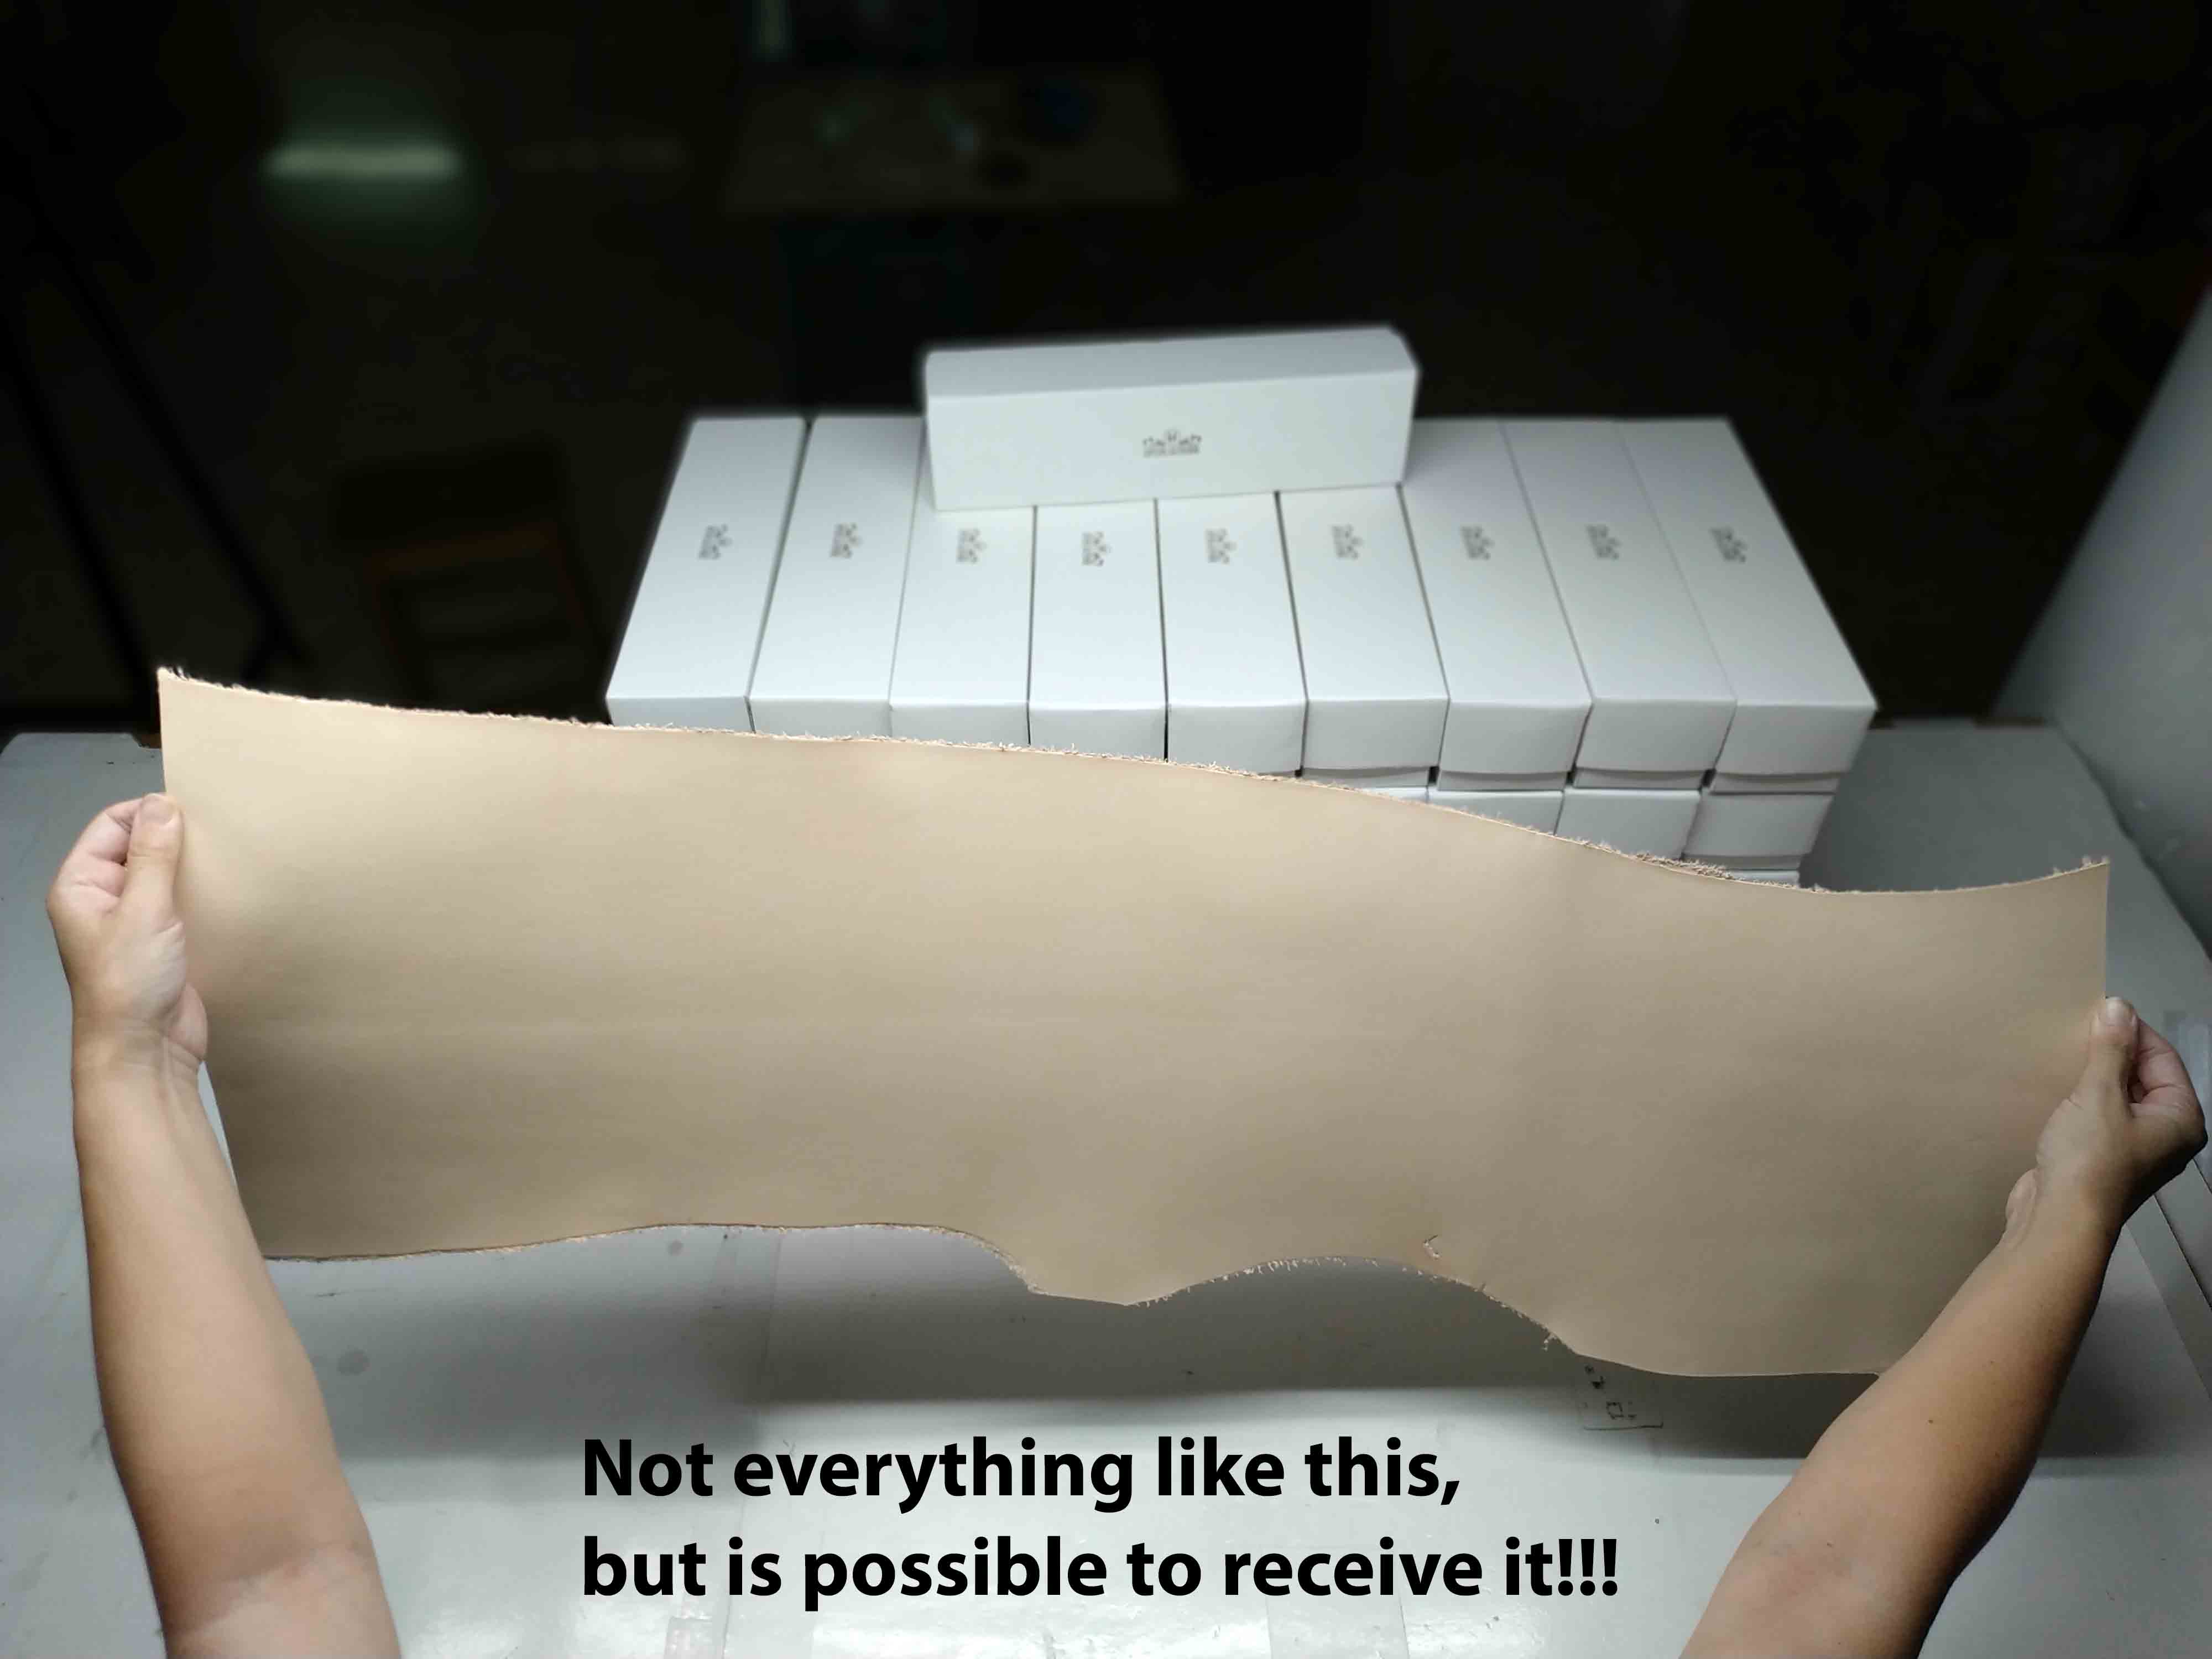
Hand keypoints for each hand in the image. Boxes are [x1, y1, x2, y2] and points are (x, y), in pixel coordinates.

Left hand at [47, 794, 206, 1078]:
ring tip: (229, 858)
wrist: (145, 1050)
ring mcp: (134, 921)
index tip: (194, 812)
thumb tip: (162, 803)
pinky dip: (202, 894)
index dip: (149, 813)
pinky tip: (229, 890)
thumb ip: (153, 855)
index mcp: (81, 885)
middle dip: (175, 838)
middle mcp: (104, 899)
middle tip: (218, 833)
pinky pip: (182, 903)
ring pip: (165, 875)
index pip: (112, 826)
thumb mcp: (143, 909)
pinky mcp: (164, 942)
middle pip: (139, 847)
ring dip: (192, 868)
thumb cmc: (130, 981)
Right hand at [2009, 998, 2206, 1239]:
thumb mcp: (2100, 1095)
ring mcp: (2135, 1149)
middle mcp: (2166, 1134)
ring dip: (2094, 1076)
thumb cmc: (2090, 1156)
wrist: (2060, 1219)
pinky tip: (2057, 1089)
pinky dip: (2083, 1100)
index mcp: (2181, 1118)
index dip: (2132, 1031)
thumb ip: (2111, 1049)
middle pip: (2144, 1077)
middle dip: (2113, 1054)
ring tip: (2064, 1056)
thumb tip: (2119, 1005)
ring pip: (2119, 1097)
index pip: (2163, 1058)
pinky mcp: (2104, 1159)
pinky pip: (2100, 1117)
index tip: (2098, 1010)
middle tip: (2077, 1032)